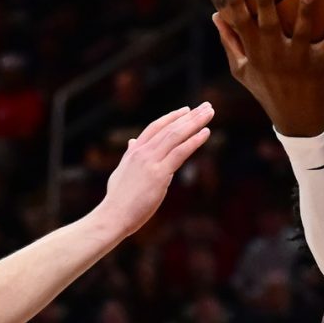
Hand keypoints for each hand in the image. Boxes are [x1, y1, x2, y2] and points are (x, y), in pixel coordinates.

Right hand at [92, 103, 213, 237]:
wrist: (112, 216)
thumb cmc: (118, 199)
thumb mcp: (122, 171)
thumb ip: (130, 155)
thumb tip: (132, 142)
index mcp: (134, 152)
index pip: (155, 127)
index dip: (172, 117)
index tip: (186, 110)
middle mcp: (142, 152)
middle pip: (169, 128)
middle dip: (190, 116)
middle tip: (206, 106)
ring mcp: (150, 162)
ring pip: (176, 135)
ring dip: (195, 122)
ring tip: (210, 112)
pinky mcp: (159, 174)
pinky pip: (180, 152)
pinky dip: (194, 141)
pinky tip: (206, 133)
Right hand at [211, 0, 323, 137]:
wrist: (296, 118)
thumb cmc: (267, 88)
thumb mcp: (242, 70)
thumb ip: (230, 42)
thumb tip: (215, 14)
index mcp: (255, 53)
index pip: (242, 25)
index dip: (235, 4)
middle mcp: (275, 54)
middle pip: (268, 25)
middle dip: (265, 2)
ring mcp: (299, 59)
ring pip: (303, 32)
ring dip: (307, 11)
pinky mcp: (321, 63)